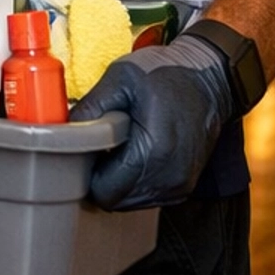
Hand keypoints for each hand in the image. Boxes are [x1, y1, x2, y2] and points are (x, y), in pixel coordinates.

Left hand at [77, 32, 235, 209]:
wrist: (211, 77)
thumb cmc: (168, 73)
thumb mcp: (122, 78)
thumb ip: (91, 106)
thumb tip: (62, 129)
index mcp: (154, 152)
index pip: (105, 190)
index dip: (87, 172)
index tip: (87, 148)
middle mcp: (170, 177)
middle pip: (116, 200)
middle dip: (101, 177)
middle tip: (100, 146)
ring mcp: (180, 185)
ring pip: (131, 201)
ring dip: (119, 181)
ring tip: (120, 146)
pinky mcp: (185, 185)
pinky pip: (149, 196)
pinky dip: (136, 181)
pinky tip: (136, 153)